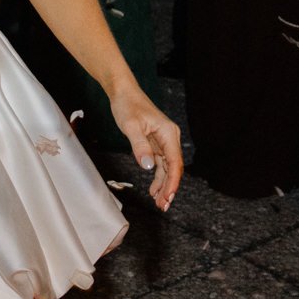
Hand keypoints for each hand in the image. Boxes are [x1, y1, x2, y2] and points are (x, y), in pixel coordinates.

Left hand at [109, 81, 182, 211]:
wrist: (123, 92)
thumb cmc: (128, 105)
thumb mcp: (131, 126)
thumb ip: (140, 146)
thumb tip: (148, 167)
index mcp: (169, 134)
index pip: (175, 163)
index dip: (172, 182)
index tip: (167, 197)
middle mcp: (170, 138)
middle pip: (174, 168)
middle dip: (169, 188)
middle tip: (162, 206)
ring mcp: (164, 141)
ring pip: (167, 168)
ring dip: (164, 185)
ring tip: (158, 202)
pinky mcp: (156, 142)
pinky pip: (160, 163)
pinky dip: (157, 176)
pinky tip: (153, 189)